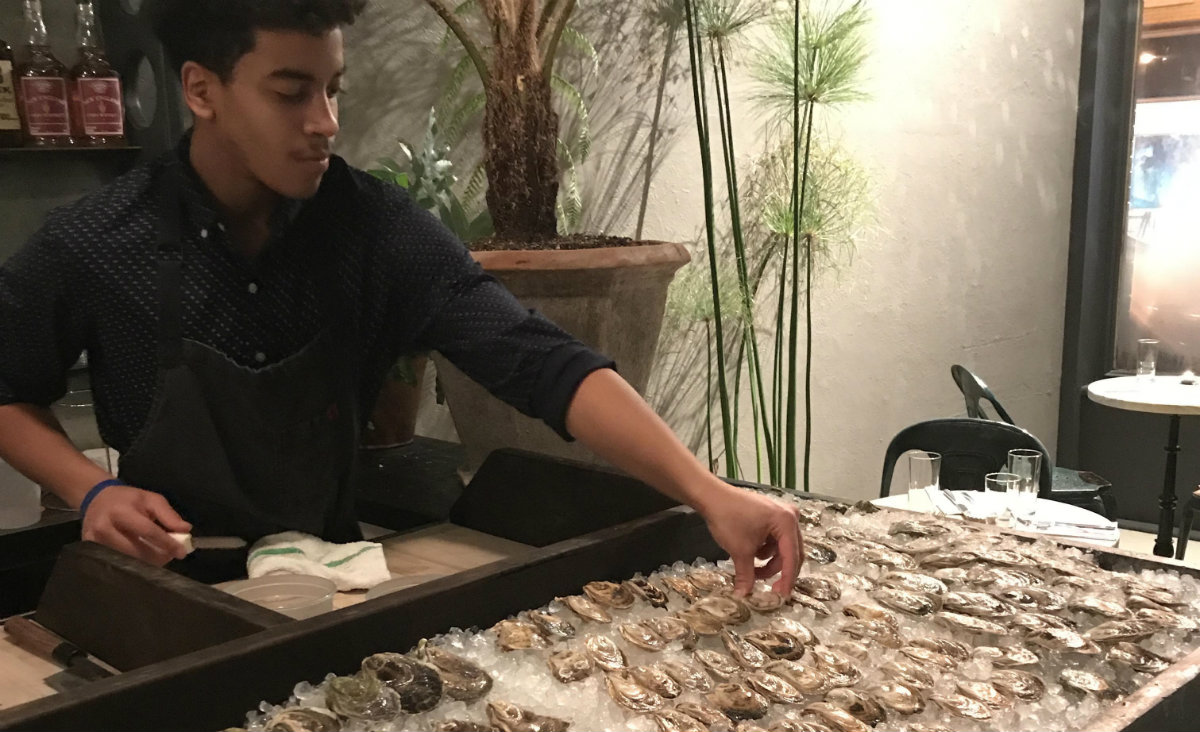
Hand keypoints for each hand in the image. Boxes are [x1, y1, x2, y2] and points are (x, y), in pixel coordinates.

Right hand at [81, 484, 191, 565]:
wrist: (96, 498)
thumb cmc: (128, 499)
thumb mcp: (151, 499)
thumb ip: (169, 515)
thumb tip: (186, 530)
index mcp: (121, 512)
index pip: (148, 532)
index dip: (167, 543)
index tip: (181, 553)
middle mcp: (105, 529)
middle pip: (136, 551)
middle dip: (158, 557)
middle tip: (170, 556)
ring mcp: (94, 542)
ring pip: (126, 561)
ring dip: (146, 563)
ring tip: (158, 557)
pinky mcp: (90, 551)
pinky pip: (115, 563)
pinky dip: (132, 564)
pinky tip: (142, 560)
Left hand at [697, 480, 803, 596]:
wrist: (712, 496)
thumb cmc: (728, 519)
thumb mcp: (740, 551)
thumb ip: (747, 576)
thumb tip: (744, 596)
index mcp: (787, 523)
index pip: (792, 557)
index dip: (787, 579)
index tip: (781, 597)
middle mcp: (790, 517)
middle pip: (792, 552)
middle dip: (779, 571)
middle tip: (770, 589)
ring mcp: (782, 514)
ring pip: (783, 548)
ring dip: (770, 561)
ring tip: (751, 568)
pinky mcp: (773, 515)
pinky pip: (776, 539)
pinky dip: (766, 550)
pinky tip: (751, 552)